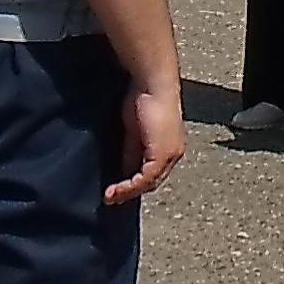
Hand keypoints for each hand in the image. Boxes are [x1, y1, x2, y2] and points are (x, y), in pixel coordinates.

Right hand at [107, 81, 186, 203]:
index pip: (153, 173)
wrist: (152, 84)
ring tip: (109, 198)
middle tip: (110, 199)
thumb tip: (124, 171)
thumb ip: (131, 151)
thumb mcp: (133, 131)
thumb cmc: (142, 100)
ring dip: (128, 192)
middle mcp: (174, 153)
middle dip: (131, 192)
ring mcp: (171, 154)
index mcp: (169, 147)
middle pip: (153, 181)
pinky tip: (115, 190)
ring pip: (150, 183)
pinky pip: (146, 178)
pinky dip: (129, 186)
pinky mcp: (164, 153)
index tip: (115, 190)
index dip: (134, 184)